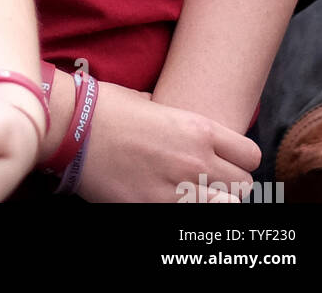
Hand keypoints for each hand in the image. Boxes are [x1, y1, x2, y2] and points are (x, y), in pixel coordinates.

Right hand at [77, 80, 260, 202]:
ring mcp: (178, 189)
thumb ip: (175, 117)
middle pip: (243, 186)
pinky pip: (194, 220)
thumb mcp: (149, 102)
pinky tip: (176, 202)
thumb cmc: (105, 108)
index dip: (240, 159)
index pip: (250, 155)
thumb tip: (180, 123)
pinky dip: (190, 212)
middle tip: (209, 180)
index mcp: (197, 128)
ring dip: (213, 201)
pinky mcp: (157, 208)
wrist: (71, 127)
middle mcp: (195, 160)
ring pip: (226, 207)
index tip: (227, 160)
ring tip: (193, 194)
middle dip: (229, 183)